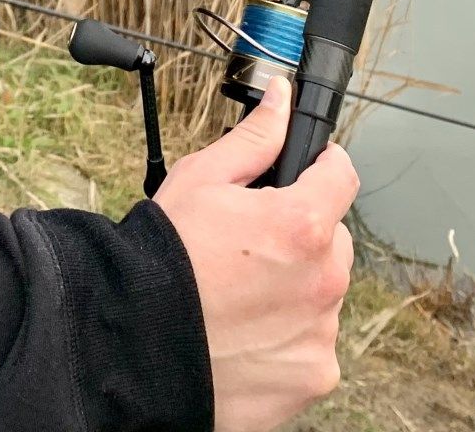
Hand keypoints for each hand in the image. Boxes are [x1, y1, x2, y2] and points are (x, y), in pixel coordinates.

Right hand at [153, 77, 356, 431]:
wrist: (133, 345)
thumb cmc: (163, 259)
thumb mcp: (201, 180)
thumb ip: (254, 139)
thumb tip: (281, 98)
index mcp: (303, 224)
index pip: (341, 175)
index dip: (320, 167)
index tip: (302, 174)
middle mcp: (323, 280)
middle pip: (333, 240)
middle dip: (302, 237)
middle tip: (249, 247)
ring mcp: (320, 334)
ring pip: (321, 294)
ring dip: (294, 290)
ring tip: (238, 296)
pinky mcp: (312, 376)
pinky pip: (311, 345)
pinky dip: (287, 339)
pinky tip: (244, 334)